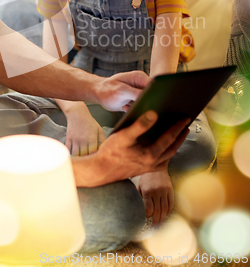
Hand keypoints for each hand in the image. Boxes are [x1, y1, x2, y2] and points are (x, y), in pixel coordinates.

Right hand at [65, 108, 104, 155]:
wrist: (77, 114)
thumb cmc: (90, 122)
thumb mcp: (99, 129)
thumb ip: (102, 140)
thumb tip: (104, 149)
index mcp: (91, 139)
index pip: (93, 153)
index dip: (93, 156)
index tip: (94, 156)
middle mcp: (83, 140)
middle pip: (84, 155)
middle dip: (86, 157)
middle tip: (88, 156)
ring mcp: (75, 140)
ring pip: (76, 154)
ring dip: (79, 156)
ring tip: (81, 155)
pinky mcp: (68, 139)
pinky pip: (68, 149)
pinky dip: (70, 152)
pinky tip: (74, 151)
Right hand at [72, 111, 189, 187]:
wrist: (100, 171)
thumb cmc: (110, 153)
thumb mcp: (124, 136)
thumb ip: (140, 125)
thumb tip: (154, 115)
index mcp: (150, 155)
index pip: (169, 138)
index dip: (178, 127)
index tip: (185, 118)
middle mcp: (153, 163)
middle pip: (172, 148)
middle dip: (181, 137)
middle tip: (187, 126)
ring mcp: (149, 167)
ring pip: (167, 155)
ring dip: (174, 144)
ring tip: (178, 134)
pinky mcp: (143, 169)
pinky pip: (160, 159)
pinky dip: (165, 150)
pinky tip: (161, 145)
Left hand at [95, 70, 150, 111]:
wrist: (98, 94)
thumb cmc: (106, 90)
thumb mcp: (122, 91)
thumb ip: (136, 94)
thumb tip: (150, 98)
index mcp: (140, 77)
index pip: (155, 86)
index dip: (155, 95)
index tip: (149, 103)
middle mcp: (141, 84)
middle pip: (152, 95)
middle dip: (145, 102)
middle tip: (133, 104)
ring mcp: (138, 92)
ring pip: (146, 103)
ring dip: (137, 107)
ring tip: (125, 104)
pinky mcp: (135, 100)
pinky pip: (140, 107)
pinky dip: (133, 110)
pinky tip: (124, 106)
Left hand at [137, 168, 173, 225]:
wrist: (156, 167)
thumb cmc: (145, 178)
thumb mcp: (139, 185)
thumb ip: (139, 197)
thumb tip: (138, 209)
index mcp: (147, 191)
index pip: (149, 208)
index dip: (148, 215)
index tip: (147, 217)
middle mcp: (156, 191)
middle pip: (157, 210)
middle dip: (156, 220)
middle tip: (155, 226)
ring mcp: (164, 191)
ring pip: (165, 208)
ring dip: (163, 217)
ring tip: (160, 223)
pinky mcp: (170, 190)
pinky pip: (171, 203)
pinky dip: (169, 211)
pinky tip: (166, 215)